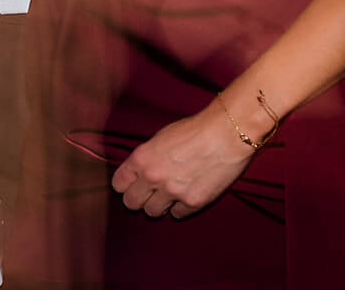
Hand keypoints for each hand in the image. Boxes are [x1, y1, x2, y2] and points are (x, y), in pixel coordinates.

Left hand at [110, 101, 256, 219]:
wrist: (226, 134)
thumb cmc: (194, 130)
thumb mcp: (160, 138)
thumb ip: (147, 158)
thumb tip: (139, 172)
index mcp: (142, 158)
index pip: (118, 184)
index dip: (125, 185)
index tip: (131, 185)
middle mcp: (153, 177)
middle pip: (132, 203)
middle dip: (138, 199)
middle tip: (147, 194)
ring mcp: (173, 192)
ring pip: (153, 212)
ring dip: (159, 205)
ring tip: (169, 195)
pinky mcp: (193, 202)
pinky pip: (177, 214)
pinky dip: (180, 207)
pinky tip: (186, 195)